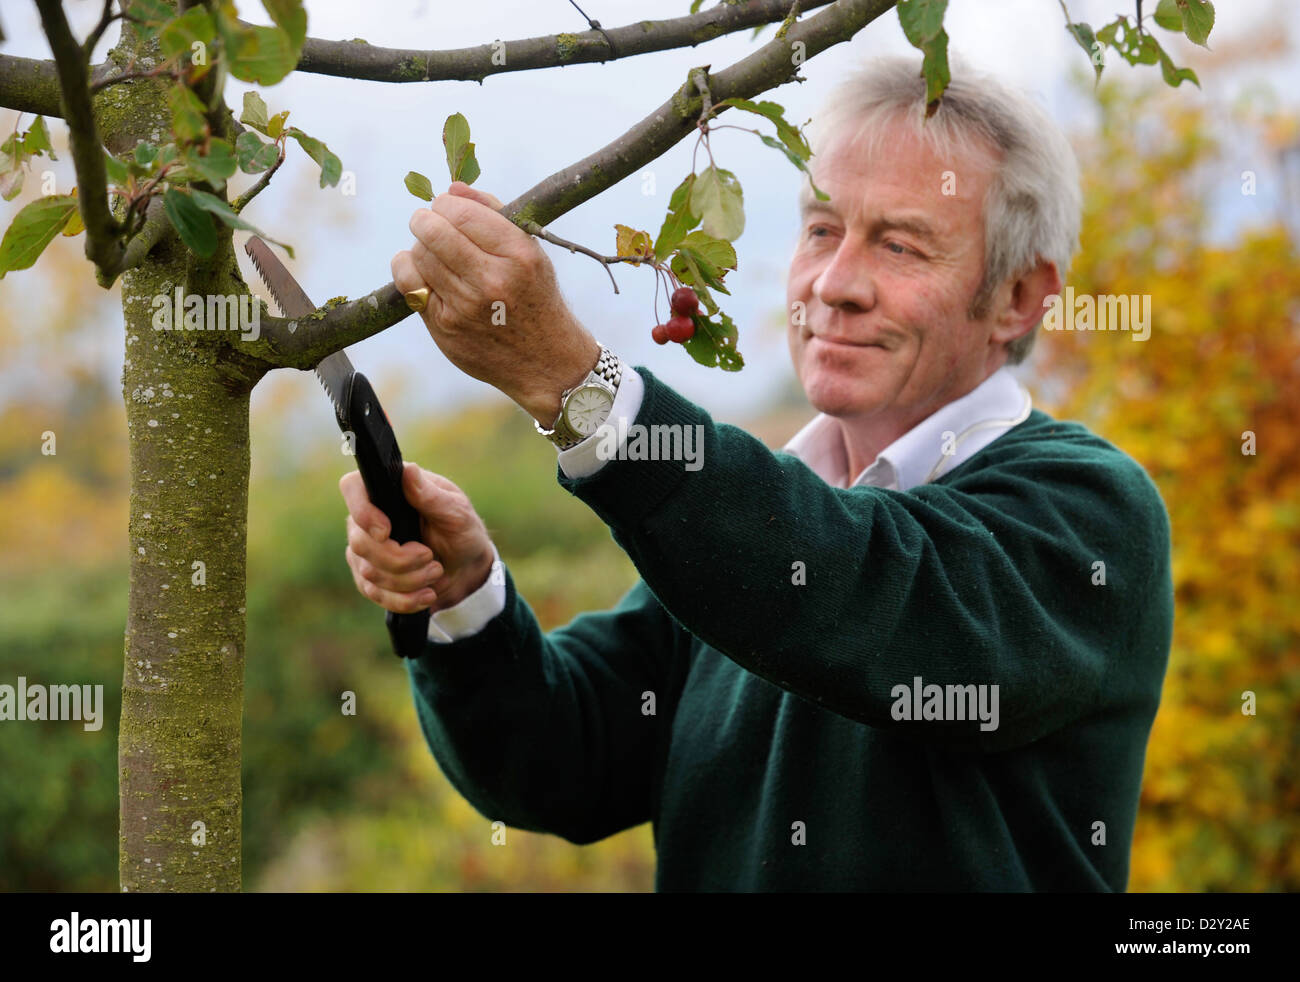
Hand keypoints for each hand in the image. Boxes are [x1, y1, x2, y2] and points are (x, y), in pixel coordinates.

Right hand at [341, 462, 494, 613]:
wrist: (465, 568)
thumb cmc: (461, 530)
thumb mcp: (455, 511)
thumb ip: (431, 495)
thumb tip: (408, 471)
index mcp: (388, 490)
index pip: (352, 488)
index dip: (362, 512)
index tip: (387, 532)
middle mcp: (369, 516)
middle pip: (360, 542)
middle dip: (400, 560)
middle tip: (430, 557)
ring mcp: (365, 548)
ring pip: (368, 571)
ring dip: (408, 580)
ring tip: (435, 571)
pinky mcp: (368, 576)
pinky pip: (373, 592)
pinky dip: (404, 598)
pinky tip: (427, 594)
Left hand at [391, 182, 600, 425]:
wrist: (546, 362)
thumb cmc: (536, 297)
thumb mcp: (530, 251)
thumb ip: (493, 213)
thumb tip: (452, 188)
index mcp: (518, 255)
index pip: (462, 212)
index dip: (445, 204)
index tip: (445, 208)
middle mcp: (492, 281)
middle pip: (433, 231)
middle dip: (424, 220)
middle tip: (428, 223)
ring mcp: (465, 307)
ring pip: (417, 255)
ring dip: (419, 246)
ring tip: (433, 251)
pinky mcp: (445, 327)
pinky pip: (409, 284)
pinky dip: (408, 270)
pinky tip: (422, 271)